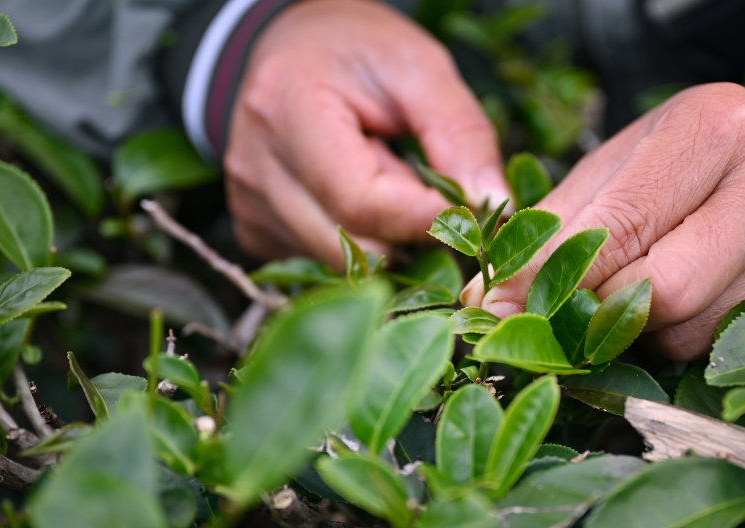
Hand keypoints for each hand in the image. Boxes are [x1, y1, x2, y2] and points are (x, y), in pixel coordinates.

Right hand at [224, 0, 508, 266]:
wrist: (290, 48)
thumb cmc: (354, 49)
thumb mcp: (419, 67)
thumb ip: (460, 133)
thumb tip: (494, 203)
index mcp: (287, 110)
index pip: (360, 201)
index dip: (425, 216)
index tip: (469, 208)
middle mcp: (256, 168)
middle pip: (352, 244)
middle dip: (412, 234)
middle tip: (440, 197)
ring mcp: (250, 206)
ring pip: (342, 263)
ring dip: (389, 240)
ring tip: (396, 183)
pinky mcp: (257, 231)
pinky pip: (324, 263)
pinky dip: (361, 242)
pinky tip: (364, 199)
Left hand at [463, 83, 744, 359]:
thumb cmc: (694, 157)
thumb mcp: (623, 162)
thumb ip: (554, 226)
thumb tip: (485, 303)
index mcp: (714, 130)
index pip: (620, 224)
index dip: (552, 276)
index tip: (498, 307)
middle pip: (661, 291)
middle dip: (597, 310)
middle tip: (563, 312)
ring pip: (688, 333)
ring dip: (639, 331)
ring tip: (636, 291)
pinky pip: (720, 348)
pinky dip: (680, 339)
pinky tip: (684, 304)